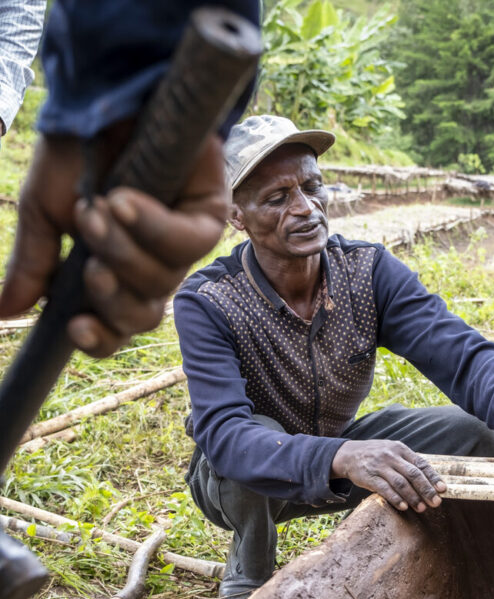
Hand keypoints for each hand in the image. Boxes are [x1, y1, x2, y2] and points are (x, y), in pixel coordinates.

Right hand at [0, 128, 227, 356]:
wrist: (102, 99)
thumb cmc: (78, 155)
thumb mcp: (44, 211)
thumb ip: (34, 263)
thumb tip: (4, 311)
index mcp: (114, 271)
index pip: (114, 326)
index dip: (100, 338)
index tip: (74, 327)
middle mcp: (152, 264)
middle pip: (142, 315)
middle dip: (112, 295)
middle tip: (92, 263)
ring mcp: (182, 244)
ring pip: (161, 282)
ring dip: (123, 251)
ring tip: (100, 209)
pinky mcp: (208, 216)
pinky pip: (188, 244)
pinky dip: (153, 228)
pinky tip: (126, 201)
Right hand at [331, 440, 445, 512]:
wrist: (349, 454)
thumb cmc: (376, 455)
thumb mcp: (393, 451)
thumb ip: (408, 462)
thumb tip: (430, 479)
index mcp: (400, 449)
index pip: (421, 464)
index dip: (433, 477)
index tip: (442, 490)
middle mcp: (391, 456)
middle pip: (413, 474)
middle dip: (426, 489)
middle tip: (435, 503)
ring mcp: (380, 466)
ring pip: (400, 483)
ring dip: (413, 497)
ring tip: (421, 508)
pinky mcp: (369, 477)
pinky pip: (384, 489)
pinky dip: (395, 498)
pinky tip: (403, 507)